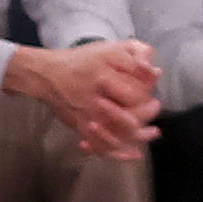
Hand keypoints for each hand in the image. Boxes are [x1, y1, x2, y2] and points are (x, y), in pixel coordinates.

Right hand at [16, 39, 159, 155]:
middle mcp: (96, 100)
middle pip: (131, 116)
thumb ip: (138, 53)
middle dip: (147, 113)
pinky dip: (117, 153)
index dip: (149, 93)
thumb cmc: (84, 60)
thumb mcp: (112, 48)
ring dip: (139, 136)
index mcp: (105, 77)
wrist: (47, 75)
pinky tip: (133, 153)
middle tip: (154, 106)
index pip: (138, 93)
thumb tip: (155, 71)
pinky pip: (100, 146)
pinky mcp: (80, 127)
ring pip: (118, 135)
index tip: (152, 89)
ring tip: (152, 131)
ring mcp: (88, 116)